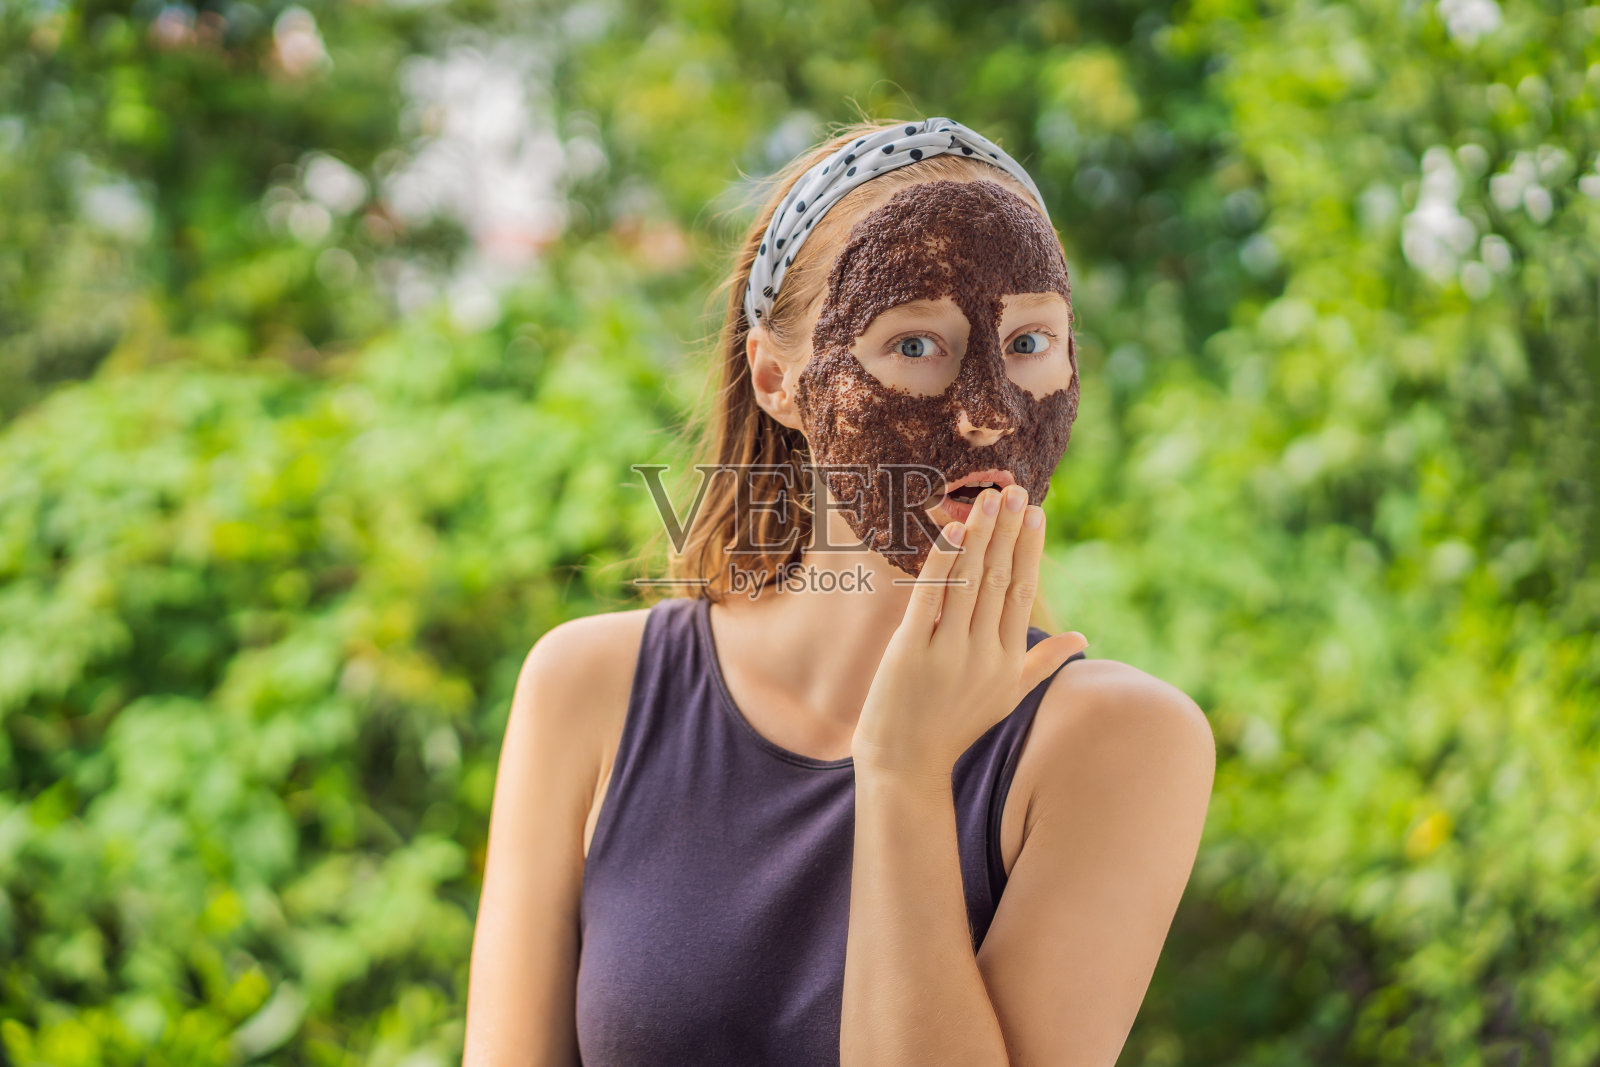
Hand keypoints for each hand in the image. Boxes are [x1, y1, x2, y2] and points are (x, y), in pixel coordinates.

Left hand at [851, 484, 1088, 779]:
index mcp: (1009, 660)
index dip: (1029, 550)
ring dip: (981, 536)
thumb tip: (1085, 640)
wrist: (906, 764)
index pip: (1022, 593)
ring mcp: (949, 653)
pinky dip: (943, 562)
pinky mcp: (912, 652)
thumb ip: (1043, 662)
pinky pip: (931, 598)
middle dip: (1009, 532)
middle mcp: (984, 654)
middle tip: (1016, 490)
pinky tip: (953, 531)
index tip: (1035, 513)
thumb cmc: (956, 725)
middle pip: (1000, 580)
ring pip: (970, 583)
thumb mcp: (1008, 695)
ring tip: (988, 499)